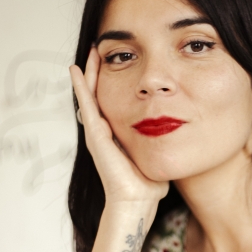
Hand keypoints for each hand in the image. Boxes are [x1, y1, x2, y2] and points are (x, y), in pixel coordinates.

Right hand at [69, 48, 168, 209]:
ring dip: (90, 74)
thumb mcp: (156, 155)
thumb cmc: (149, 185)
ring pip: (91, 96)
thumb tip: (174, 133)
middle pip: (101, 95)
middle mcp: (106, 133)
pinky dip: (81, 87)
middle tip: (100, 50)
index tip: (121, 64)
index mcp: (119, 136)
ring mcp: (98, 134)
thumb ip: (160, 143)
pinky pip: (87, 106)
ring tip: (89, 53)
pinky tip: (76, 69)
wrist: (138, 201)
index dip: (116, 84)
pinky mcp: (96, 137)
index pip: (116, 103)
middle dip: (100, 73)